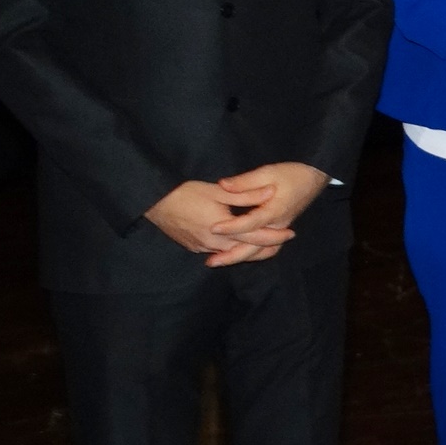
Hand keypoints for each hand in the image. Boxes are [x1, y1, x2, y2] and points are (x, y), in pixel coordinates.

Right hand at [145, 177, 297, 266]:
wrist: (154, 203)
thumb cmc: (185, 193)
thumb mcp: (217, 191)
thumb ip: (245, 194)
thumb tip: (270, 191)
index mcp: (222, 229)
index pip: (255, 237)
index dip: (274, 236)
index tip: (291, 233)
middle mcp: (213, 244)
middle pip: (246, 250)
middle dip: (265, 247)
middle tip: (283, 240)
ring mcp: (202, 248)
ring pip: (231, 253)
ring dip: (248, 249)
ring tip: (265, 242)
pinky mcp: (193, 248)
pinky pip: (218, 251)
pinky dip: (231, 248)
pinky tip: (238, 241)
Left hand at [210, 162, 330, 266]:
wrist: (315, 178)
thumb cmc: (292, 174)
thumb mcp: (268, 172)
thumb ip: (245, 181)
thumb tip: (222, 185)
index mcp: (274, 211)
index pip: (250, 223)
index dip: (231, 227)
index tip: (213, 229)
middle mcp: (277, 226)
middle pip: (254, 248)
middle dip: (232, 256)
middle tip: (210, 262)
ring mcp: (279, 230)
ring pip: (259, 252)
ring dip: (239, 257)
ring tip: (218, 261)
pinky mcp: (278, 229)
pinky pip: (264, 248)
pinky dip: (249, 254)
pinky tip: (234, 253)